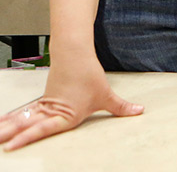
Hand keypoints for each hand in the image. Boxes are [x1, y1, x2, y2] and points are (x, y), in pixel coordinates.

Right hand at [1, 55, 142, 150]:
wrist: (75, 55)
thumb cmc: (88, 76)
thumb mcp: (106, 95)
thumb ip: (120, 108)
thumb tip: (139, 112)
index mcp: (66, 115)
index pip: (43, 128)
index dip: (26, 137)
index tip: (12, 145)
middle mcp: (52, 112)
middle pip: (27, 125)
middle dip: (10, 135)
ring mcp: (45, 106)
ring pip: (23, 118)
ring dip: (8, 127)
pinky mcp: (42, 101)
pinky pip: (24, 113)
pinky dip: (12, 118)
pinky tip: (2, 124)